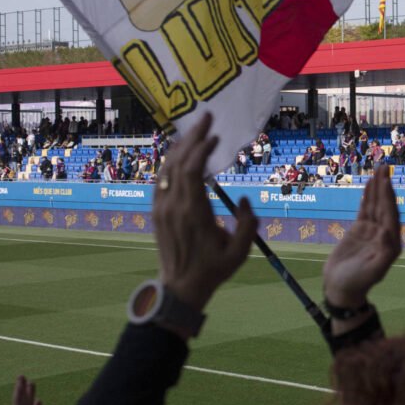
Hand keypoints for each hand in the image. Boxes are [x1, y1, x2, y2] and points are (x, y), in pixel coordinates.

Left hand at [154, 113, 257, 312]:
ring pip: (167, 168)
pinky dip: (170, 161)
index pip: (192, 171)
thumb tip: (245, 200)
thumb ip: (247, 224)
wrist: (180, 288)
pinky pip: (161, 179)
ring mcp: (161, 208)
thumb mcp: (239, 252)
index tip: (215, 136)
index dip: (202, 149)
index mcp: (193, 213)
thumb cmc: (213, 270)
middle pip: (179, 162)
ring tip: (195, 130)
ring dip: (180, 146)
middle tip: (206, 117)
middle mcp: (173, 206)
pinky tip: (179, 152)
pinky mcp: (157, 211)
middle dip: (192, 137)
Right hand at [323, 165, 400, 307]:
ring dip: (377, 188)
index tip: (386, 182)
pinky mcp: (359, 230)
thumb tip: (388, 231)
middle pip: (385, 207)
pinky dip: (367, 197)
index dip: (389, 198)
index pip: (391, 216)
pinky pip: (365, 210)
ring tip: (379, 170)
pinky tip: (369, 185)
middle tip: (384, 167)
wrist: (340, 288)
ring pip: (376, 205)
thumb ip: (383, 252)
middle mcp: (384, 235)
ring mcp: (372, 231)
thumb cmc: (357, 283)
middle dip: (385, 187)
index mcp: (392, 243)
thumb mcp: (372, 271)